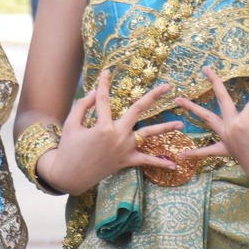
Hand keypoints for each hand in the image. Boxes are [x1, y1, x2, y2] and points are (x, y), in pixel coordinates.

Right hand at [38, 70, 182, 195]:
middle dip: (153, 96)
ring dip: (166, 128)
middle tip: (167, 86)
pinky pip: (146, 161)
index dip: (104, 84)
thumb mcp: (71, 124)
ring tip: (181, 124)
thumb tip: (95, 93)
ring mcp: (124, 149)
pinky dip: (160, 163)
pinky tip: (174, 164)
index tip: (107, 72)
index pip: (104, 99)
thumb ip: (83, 106)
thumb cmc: (68, 148)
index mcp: (102, 126)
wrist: (69, 176)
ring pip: (148, 135)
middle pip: (138, 110)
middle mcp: (117, 135)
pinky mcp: (126, 161)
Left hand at [176, 67, 248, 196]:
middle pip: (222, 100)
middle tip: (205, 68)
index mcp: (245, 121)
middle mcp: (231, 128)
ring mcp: (226, 139)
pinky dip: (195, 153)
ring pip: (207, 120)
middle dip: (214, 82)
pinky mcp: (226, 150)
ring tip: (177, 99)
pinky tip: (181, 154)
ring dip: (192, 109)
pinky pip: (208, 151)